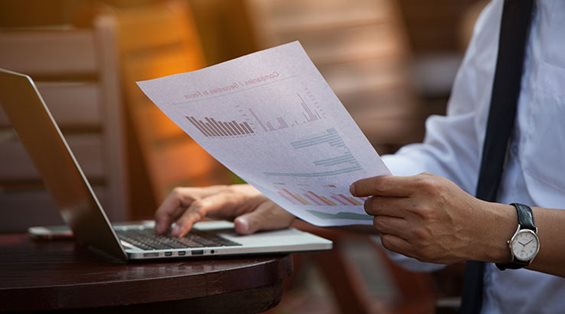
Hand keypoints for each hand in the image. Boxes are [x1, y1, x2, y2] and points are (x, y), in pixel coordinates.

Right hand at [154, 184, 294, 236]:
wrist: (282, 194)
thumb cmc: (277, 205)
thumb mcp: (272, 216)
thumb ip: (256, 222)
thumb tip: (240, 227)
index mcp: (230, 197)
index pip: (200, 206)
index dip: (186, 220)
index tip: (176, 235)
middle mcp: (217, 193)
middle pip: (181, 195)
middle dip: (165, 211)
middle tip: (158, 233)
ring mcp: (213, 197)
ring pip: (181, 198)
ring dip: (167, 212)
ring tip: (160, 232)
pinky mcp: (213, 202)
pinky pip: (188, 204)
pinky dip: (175, 213)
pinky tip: (172, 226)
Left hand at [350, 173, 513, 263]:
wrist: (479, 230)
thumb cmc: (453, 202)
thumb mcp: (434, 182)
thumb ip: (405, 183)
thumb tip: (374, 188)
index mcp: (423, 188)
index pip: (381, 186)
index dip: (363, 186)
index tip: (354, 188)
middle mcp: (419, 210)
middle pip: (376, 206)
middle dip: (371, 203)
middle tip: (375, 203)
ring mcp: (418, 232)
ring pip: (378, 224)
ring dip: (380, 219)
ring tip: (392, 216)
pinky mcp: (418, 250)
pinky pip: (387, 241)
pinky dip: (388, 234)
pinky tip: (399, 229)